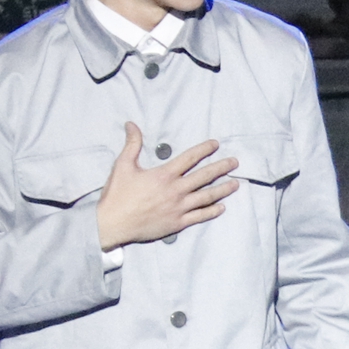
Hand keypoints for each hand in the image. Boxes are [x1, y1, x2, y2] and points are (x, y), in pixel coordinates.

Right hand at [97, 122, 238, 250]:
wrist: (112, 223)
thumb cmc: (117, 195)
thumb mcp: (122, 165)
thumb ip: (132, 144)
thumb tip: (131, 124)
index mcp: (164, 175)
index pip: (190, 158)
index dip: (204, 149)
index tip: (215, 144)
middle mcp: (175, 190)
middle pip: (204, 176)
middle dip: (221, 167)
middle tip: (235, 162)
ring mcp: (178, 208)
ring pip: (207, 196)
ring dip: (223, 189)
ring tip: (236, 184)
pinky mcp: (177, 223)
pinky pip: (199, 216)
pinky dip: (212, 211)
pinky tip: (221, 207)